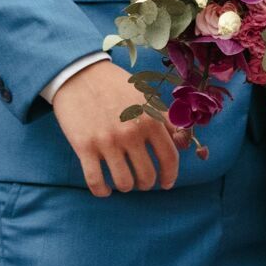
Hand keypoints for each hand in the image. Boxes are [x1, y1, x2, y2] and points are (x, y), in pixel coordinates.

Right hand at [51, 58, 187, 196]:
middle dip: (147, 183)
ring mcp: (107, 141)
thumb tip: (185, 140)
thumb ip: (166, 118)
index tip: (167, 183)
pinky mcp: (85, 147)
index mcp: (150, 119)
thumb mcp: (146, 96)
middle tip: (142, 181)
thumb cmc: (116, 86)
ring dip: (126, 187)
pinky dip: (102, 191)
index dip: (171, 175)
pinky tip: (105, 189)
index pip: (169, 157)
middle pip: (147, 175)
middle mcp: (131, 132)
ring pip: (124, 183)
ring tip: (125, 181)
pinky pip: (96, 182)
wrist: (79, 74)